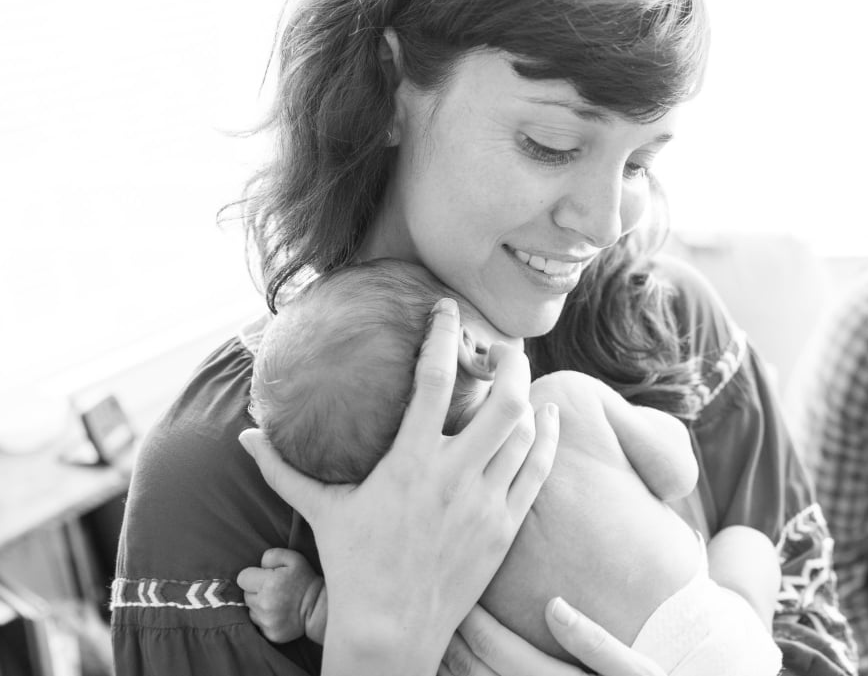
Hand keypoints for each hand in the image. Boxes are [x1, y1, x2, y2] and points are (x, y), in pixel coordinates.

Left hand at [237, 548, 325, 643]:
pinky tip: (280, 614)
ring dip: (260, 606)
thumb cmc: (306, 580)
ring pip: (251, 610)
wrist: (320, 608)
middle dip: (257, 591)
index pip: (242, 578)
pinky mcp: (269, 634)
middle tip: (275, 590)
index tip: (265, 578)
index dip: (253, 576)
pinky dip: (266, 619)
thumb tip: (259, 565)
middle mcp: (264, 604)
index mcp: (268, 583)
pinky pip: (259, 624)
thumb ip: (271, 555)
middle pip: (246, 595)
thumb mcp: (293, 558)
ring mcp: (266, 621)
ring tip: (278, 602)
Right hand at [239, 298, 560, 675]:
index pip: (433, 381)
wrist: (391, 632)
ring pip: (524, 433)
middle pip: (502, 402)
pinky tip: (550, 416)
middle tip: (503, 346)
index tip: (447, 309)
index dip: (442, 336)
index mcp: (408, 463)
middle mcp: (453, 477)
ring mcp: (484, 503)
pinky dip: (548, 439)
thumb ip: (283, 470)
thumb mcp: (321, 511)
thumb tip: (244, 436)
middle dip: (510, 363)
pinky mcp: (504, 527)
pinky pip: (537, 471)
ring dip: (529, 397)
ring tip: (522, 377)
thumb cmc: (354, 567)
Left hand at [442, 602, 665, 675]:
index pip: (495, 649)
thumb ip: (596, 642)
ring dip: (448, 661)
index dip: (471, 617)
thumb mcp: (637, 673)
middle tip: (436, 599)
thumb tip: (554, 605)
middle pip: (472, 671)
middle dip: (450, 635)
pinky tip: (456, 664)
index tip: (459, 585)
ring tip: (438, 628)